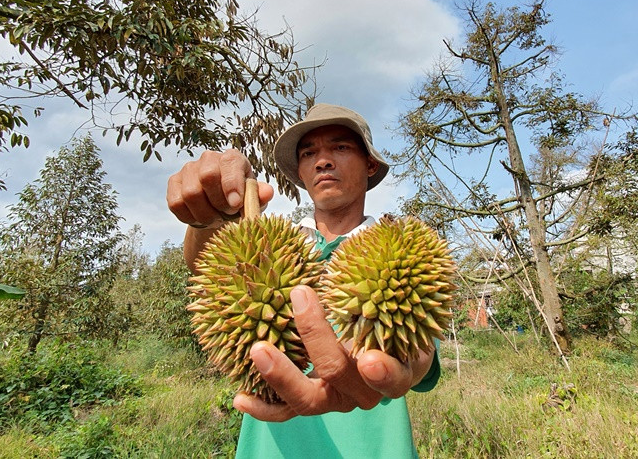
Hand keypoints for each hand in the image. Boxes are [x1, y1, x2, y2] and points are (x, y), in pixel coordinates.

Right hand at [167, 149, 273, 228]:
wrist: (218, 206)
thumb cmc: (240, 198)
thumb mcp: (253, 198)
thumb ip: (260, 195)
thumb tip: (267, 193)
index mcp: (232, 158)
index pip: (229, 163)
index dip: (231, 184)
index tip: (236, 205)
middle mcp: (209, 158)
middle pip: (207, 176)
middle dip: (219, 202)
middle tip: (228, 214)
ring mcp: (189, 169)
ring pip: (191, 194)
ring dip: (205, 214)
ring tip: (216, 218)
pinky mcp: (174, 183)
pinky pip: (176, 204)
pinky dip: (190, 217)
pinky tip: (201, 218)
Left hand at [233, 286, 434, 421]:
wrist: (385, 352)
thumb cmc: (392, 320)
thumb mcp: (398, 305)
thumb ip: (389, 278)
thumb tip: (392, 224)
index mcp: (396, 371)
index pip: (393, 376)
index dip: (383, 372)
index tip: (368, 358)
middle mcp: (365, 392)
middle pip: (339, 375)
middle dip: (317, 344)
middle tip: (299, 302)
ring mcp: (336, 400)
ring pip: (308, 399)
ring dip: (281, 376)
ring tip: (257, 350)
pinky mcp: (312, 402)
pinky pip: (286, 412)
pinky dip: (264, 407)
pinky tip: (239, 398)